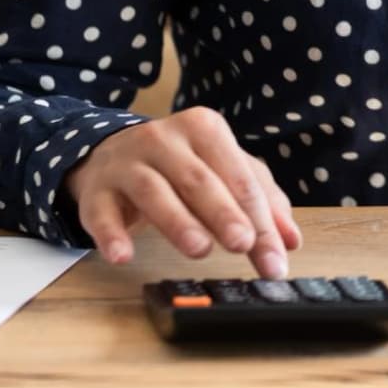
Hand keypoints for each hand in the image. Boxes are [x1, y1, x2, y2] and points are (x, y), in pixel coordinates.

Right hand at [61, 106, 301, 278]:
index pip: (239, 177)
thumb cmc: (180, 165)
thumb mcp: (223, 171)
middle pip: (199, 180)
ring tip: (200, 249)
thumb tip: (291, 241)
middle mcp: (165, 138)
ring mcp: (128, 162)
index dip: (261, 219)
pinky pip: (101, 212)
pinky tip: (123, 255)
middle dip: (224, 214)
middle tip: (243, 245)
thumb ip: (260, 200)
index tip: (276, 258)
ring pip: (154, 190)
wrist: (111, 154)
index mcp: (205, 129)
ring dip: (177, 221)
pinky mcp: (97, 189)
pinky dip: (111, 234)